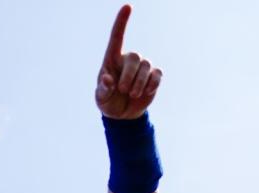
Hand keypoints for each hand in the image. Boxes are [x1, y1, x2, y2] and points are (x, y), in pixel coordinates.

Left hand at [95, 4, 161, 119]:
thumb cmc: (108, 102)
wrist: (123, 115)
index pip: (117, 37)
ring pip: (146, 66)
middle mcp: (128, 60)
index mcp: (112, 60)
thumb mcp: (102, 99)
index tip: (128, 6)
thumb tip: (107, 79)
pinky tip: (145, 93)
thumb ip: (103, 90)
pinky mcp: (153, 76)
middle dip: (129, 75)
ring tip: (133, 95)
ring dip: (139, 83)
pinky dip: (152, 85)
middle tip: (123, 90)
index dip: (122, 21)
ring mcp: (142, 67)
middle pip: (134, 57)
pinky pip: (157, 74)